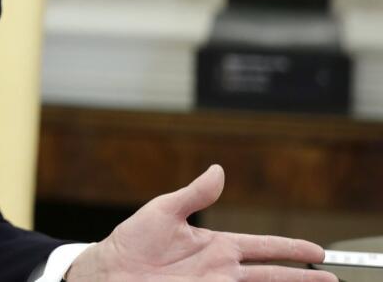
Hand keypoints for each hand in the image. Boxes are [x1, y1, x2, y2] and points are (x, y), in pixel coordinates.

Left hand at [66, 165, 335, 281]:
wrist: (110, 273)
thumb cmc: (132, 242)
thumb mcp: (164, 211)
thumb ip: (194, 195)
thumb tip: (218, 170)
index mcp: (216, 245)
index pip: (263, 246)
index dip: (291, 249)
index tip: (318, 252)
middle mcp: (221, 269)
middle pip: (273, 274)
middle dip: (303, 277)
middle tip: (333, 278)